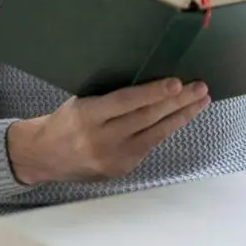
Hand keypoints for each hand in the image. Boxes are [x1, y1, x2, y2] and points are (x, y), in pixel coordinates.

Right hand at [7, 78, 209, 184]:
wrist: (44, 156)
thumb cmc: (67, 119)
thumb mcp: (82, 100)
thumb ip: (112, 94)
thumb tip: (152, 76)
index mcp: (87, 116)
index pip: (125, 102)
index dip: (152, 93)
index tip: (177, 83)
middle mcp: (101, 140)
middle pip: (146, 118)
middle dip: (177, 102)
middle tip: (200, 88)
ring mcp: (113, 159)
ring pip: (155, 134)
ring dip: (181, 116)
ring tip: (201, 101)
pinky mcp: (121, 170)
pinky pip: (149, 146)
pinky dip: (167, 129)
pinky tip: (182, 117)